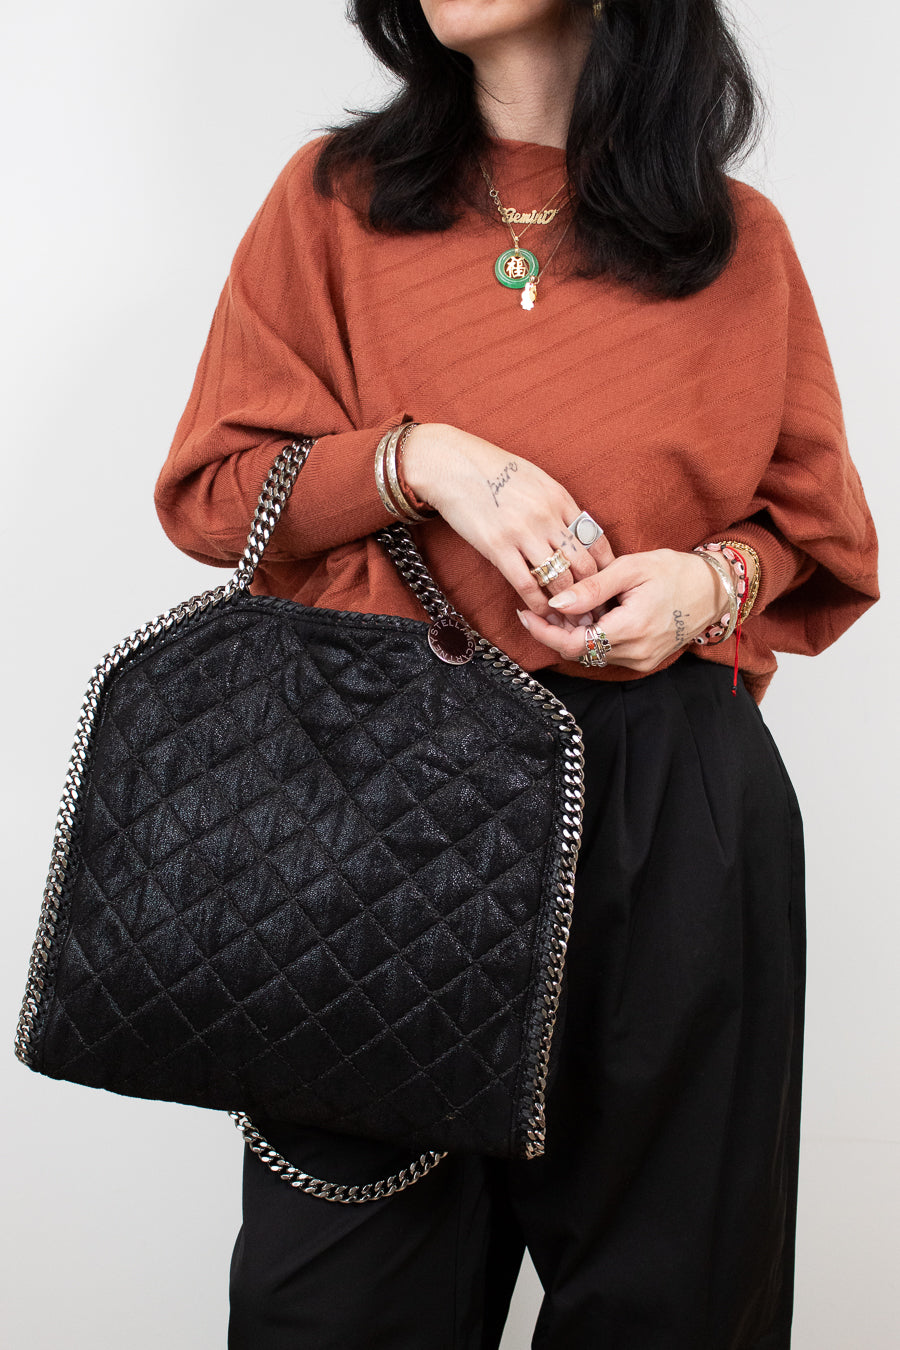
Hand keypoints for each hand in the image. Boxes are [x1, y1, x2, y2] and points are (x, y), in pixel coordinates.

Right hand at [401, 422, 614, 613]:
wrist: (453, 464)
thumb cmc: (493, 470)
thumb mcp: (536, 479)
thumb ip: (558, 504)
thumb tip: (575, 528)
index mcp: (560, 498)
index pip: (595, 541)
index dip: (605, 569)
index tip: (604, 585)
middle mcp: (547, 517)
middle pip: (583, 565)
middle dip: (592, 593)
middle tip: (593, 610)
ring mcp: (523, 533)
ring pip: (559, 579)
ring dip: (567, 603)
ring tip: (570, 618)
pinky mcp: (498, 547)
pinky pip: (526, 584)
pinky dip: (538, 603)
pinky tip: (540, 611)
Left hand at [515, 548, 730, 670]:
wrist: (715, 589)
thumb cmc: (675, 571)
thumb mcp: (631, 568)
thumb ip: (592, 588)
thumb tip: (556, 603)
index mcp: (632, 628)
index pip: (573, 644)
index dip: (544, 632)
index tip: (526, 613)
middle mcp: (636, 652)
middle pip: (578, 652)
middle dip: (555, 630)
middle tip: (542, 605)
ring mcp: (642, 660)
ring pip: (591, 654)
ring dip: (574, 634)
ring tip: (566, 606)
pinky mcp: (645, 661)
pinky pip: (608, 654)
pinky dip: (593, 637)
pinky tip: (590, 616)